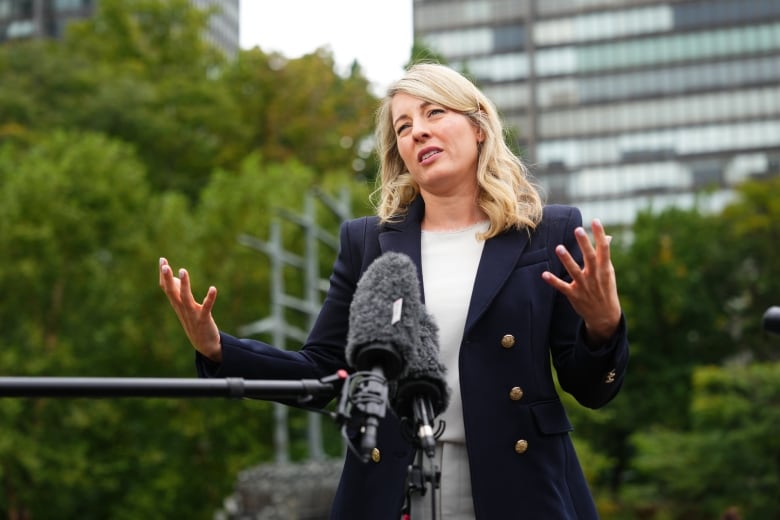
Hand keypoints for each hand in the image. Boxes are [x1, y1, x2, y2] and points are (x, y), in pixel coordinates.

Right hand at [159, 257, 221, 361]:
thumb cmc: (194, 322)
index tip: (162, 260)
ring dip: (184, 285)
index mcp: (177, 305)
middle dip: (167, 278)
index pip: (166, 288)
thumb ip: (179, 293)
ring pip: (186, 298)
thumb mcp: (185, 306)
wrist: (204, 344)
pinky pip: (206, 307)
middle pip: (171, 292)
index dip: (163, 275)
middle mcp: (182, 308)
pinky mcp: (204, 319)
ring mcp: (192, 314)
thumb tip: (176, 278)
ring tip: (183, 270)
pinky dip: (209, 298)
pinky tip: (213, 288)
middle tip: (164, 264)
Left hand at [541, 219, 621, 345]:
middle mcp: (595, 276)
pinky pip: (562, 287)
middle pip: (589, 257)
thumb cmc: (606, 289)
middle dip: (584, 244)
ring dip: (567, 260)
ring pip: (574, 271)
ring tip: (559, 247)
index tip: (596, 221)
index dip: (600, 235)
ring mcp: (584, 286)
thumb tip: (607, 237)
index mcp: (605, 269)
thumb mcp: (609, 273)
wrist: (605, 316)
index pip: (603, 249)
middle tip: (578, 229)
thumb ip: (604, 255)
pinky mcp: (574, 295)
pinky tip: (544, 274)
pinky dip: (553, 281)